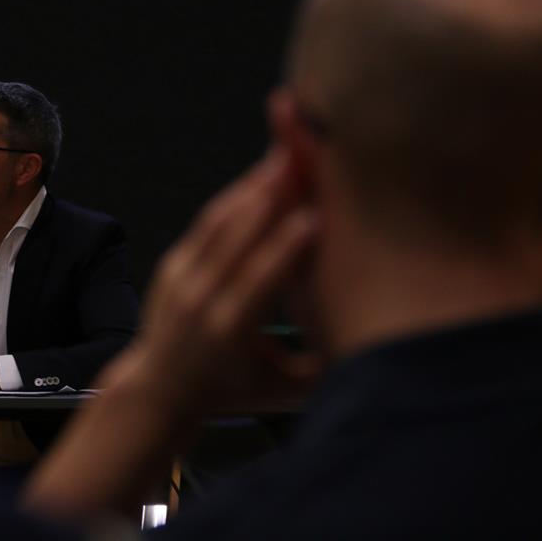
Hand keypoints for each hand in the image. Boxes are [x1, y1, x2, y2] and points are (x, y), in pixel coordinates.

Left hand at [24, 149, 317, 520]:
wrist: (159, 390)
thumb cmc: (233, 391)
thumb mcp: (283, 391)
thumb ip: (328, 367)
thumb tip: (381, 343)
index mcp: (228, 332)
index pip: (259, 281)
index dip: (285, 248)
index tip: (314, 216)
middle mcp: (199, 299)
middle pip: (238, 237)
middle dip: (272, 195)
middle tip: (306, 156)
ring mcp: (181, 278)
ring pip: (221, 220)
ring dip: (255, 185)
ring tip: (290, 150)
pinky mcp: (174, 263)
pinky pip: (208, 221)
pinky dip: (237, 196)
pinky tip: (265, 174)